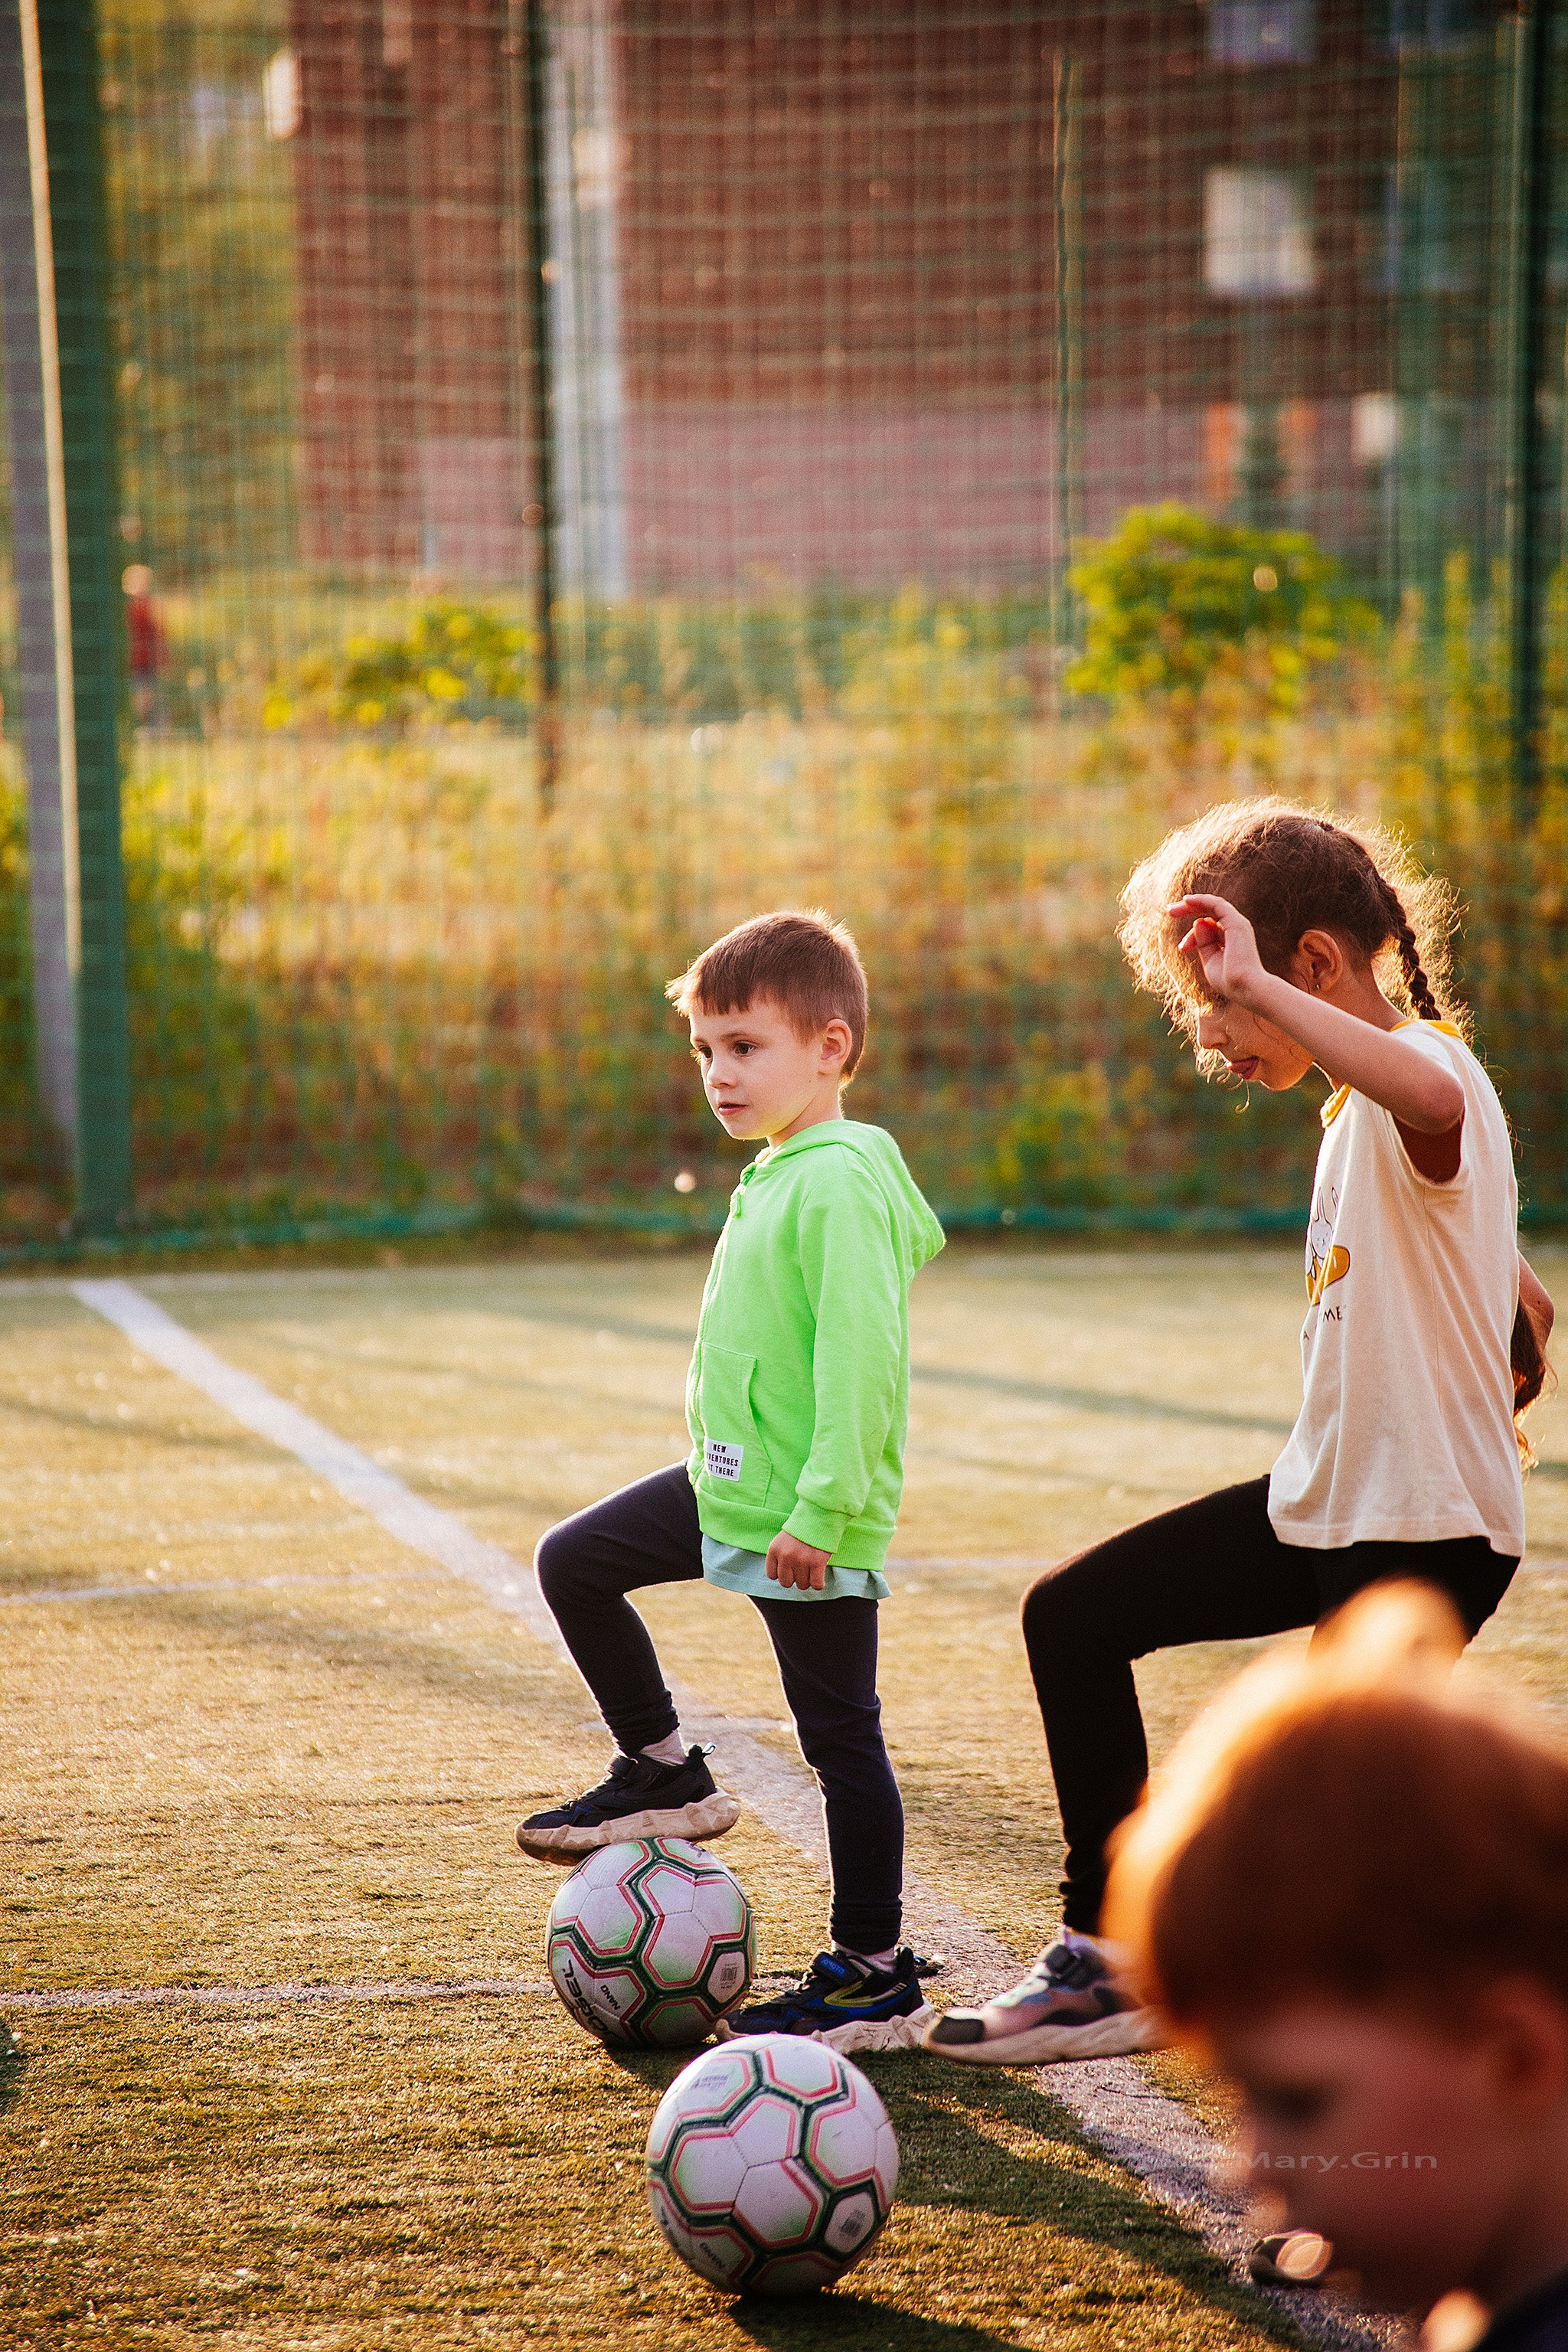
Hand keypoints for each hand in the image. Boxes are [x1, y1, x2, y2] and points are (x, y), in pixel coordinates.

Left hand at [765, 1532, 831, 1590]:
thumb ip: (780, 1555)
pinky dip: (819, 1583)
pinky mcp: (817, 1563)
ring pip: (802, 1585)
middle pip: (786, 1583)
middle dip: (795, 1578)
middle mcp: (785, 1556)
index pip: (772, 1575)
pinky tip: (820, 1574)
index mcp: (774, 1549)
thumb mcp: (783, 1539)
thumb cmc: (803, 1528)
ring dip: (808, 1579)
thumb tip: (783, 1575)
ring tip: (812, 1568)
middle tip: (802, 1569)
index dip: (783, 1573)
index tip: (790, 1568)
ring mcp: (801, 1560)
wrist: (820, 1513)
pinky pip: (816, 1585)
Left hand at [1168, 893, 1267, 1007]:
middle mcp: (1235, 929)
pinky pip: (1217, 904)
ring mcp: (1237, 924)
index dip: (1192, 936)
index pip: (1208, 928)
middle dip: (1188, 910)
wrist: (1245, 987)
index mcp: (1231, 939)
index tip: (1182, 948)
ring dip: (1191, 904)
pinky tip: (1187, 900)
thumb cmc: (1229, 981)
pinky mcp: (1236, 923)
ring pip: (1212, 906)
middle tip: (1169, 911)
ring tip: (1172, 909)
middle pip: (1209, 913)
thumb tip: (1197, 922)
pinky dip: (1202, 900)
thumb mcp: (1210, 960)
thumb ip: (1203, 943)